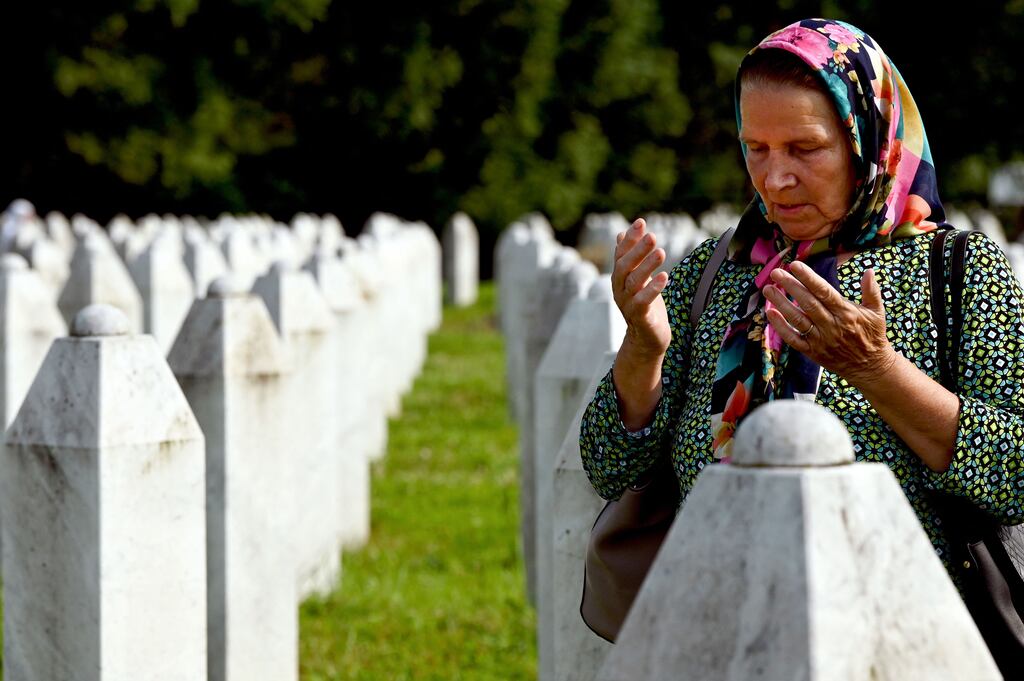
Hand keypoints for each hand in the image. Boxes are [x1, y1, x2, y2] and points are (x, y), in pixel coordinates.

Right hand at [611, 218, 669, 356]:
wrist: (646, 340)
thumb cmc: (644, 306)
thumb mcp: (637, 279)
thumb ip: (629, 257)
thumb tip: (619, 234)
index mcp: (619, 279)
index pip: (621, 255)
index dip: (630, 239)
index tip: (641, 222)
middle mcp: (620, 290)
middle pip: (624, 267)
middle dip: (638, 250)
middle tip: (653, 236)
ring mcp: (628, 304)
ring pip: (634, 282)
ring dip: (647, 266)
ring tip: (661, 251)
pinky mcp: (640, 318)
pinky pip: (642, 302)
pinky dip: (652, 289)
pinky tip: (664, 277)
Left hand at [763, 261, 896, 386]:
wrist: (869, 367)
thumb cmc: (872, 336)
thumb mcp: (877, 313)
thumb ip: (871, 291)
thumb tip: (869, 270)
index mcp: (846, 313)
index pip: (824, 292)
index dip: (808, 278)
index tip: (794, 265)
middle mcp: (832, 325)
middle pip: (808, 303)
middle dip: (791, 286)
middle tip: (776, 272)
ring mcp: (820, 339)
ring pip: (798, 319)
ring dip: (781, 304)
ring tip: (768, 289)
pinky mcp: (812, 352)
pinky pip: (793, 339)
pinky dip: (781, 327)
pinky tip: (770, 313)